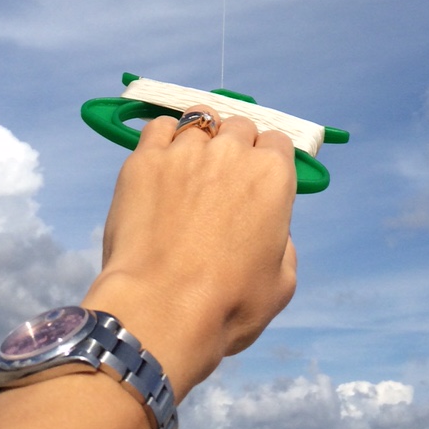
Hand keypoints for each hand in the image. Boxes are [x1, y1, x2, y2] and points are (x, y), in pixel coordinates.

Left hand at [82, 106, 297, 399]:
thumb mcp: (282, 282)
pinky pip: (158, 128)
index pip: (277, 143)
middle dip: (236, 147)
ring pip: (200, 120)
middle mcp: (232, 151)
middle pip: (239, 127)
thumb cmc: (228, 304)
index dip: (269, 161)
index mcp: (272, 175)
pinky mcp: (145, 159)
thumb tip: (269, 227)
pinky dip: (164, 138)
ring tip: (190, 164)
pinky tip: (162, 160)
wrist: (160, 309)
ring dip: (201, 138)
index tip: (258, 180)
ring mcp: (186, 151)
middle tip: (223, 179)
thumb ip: (282, 241)